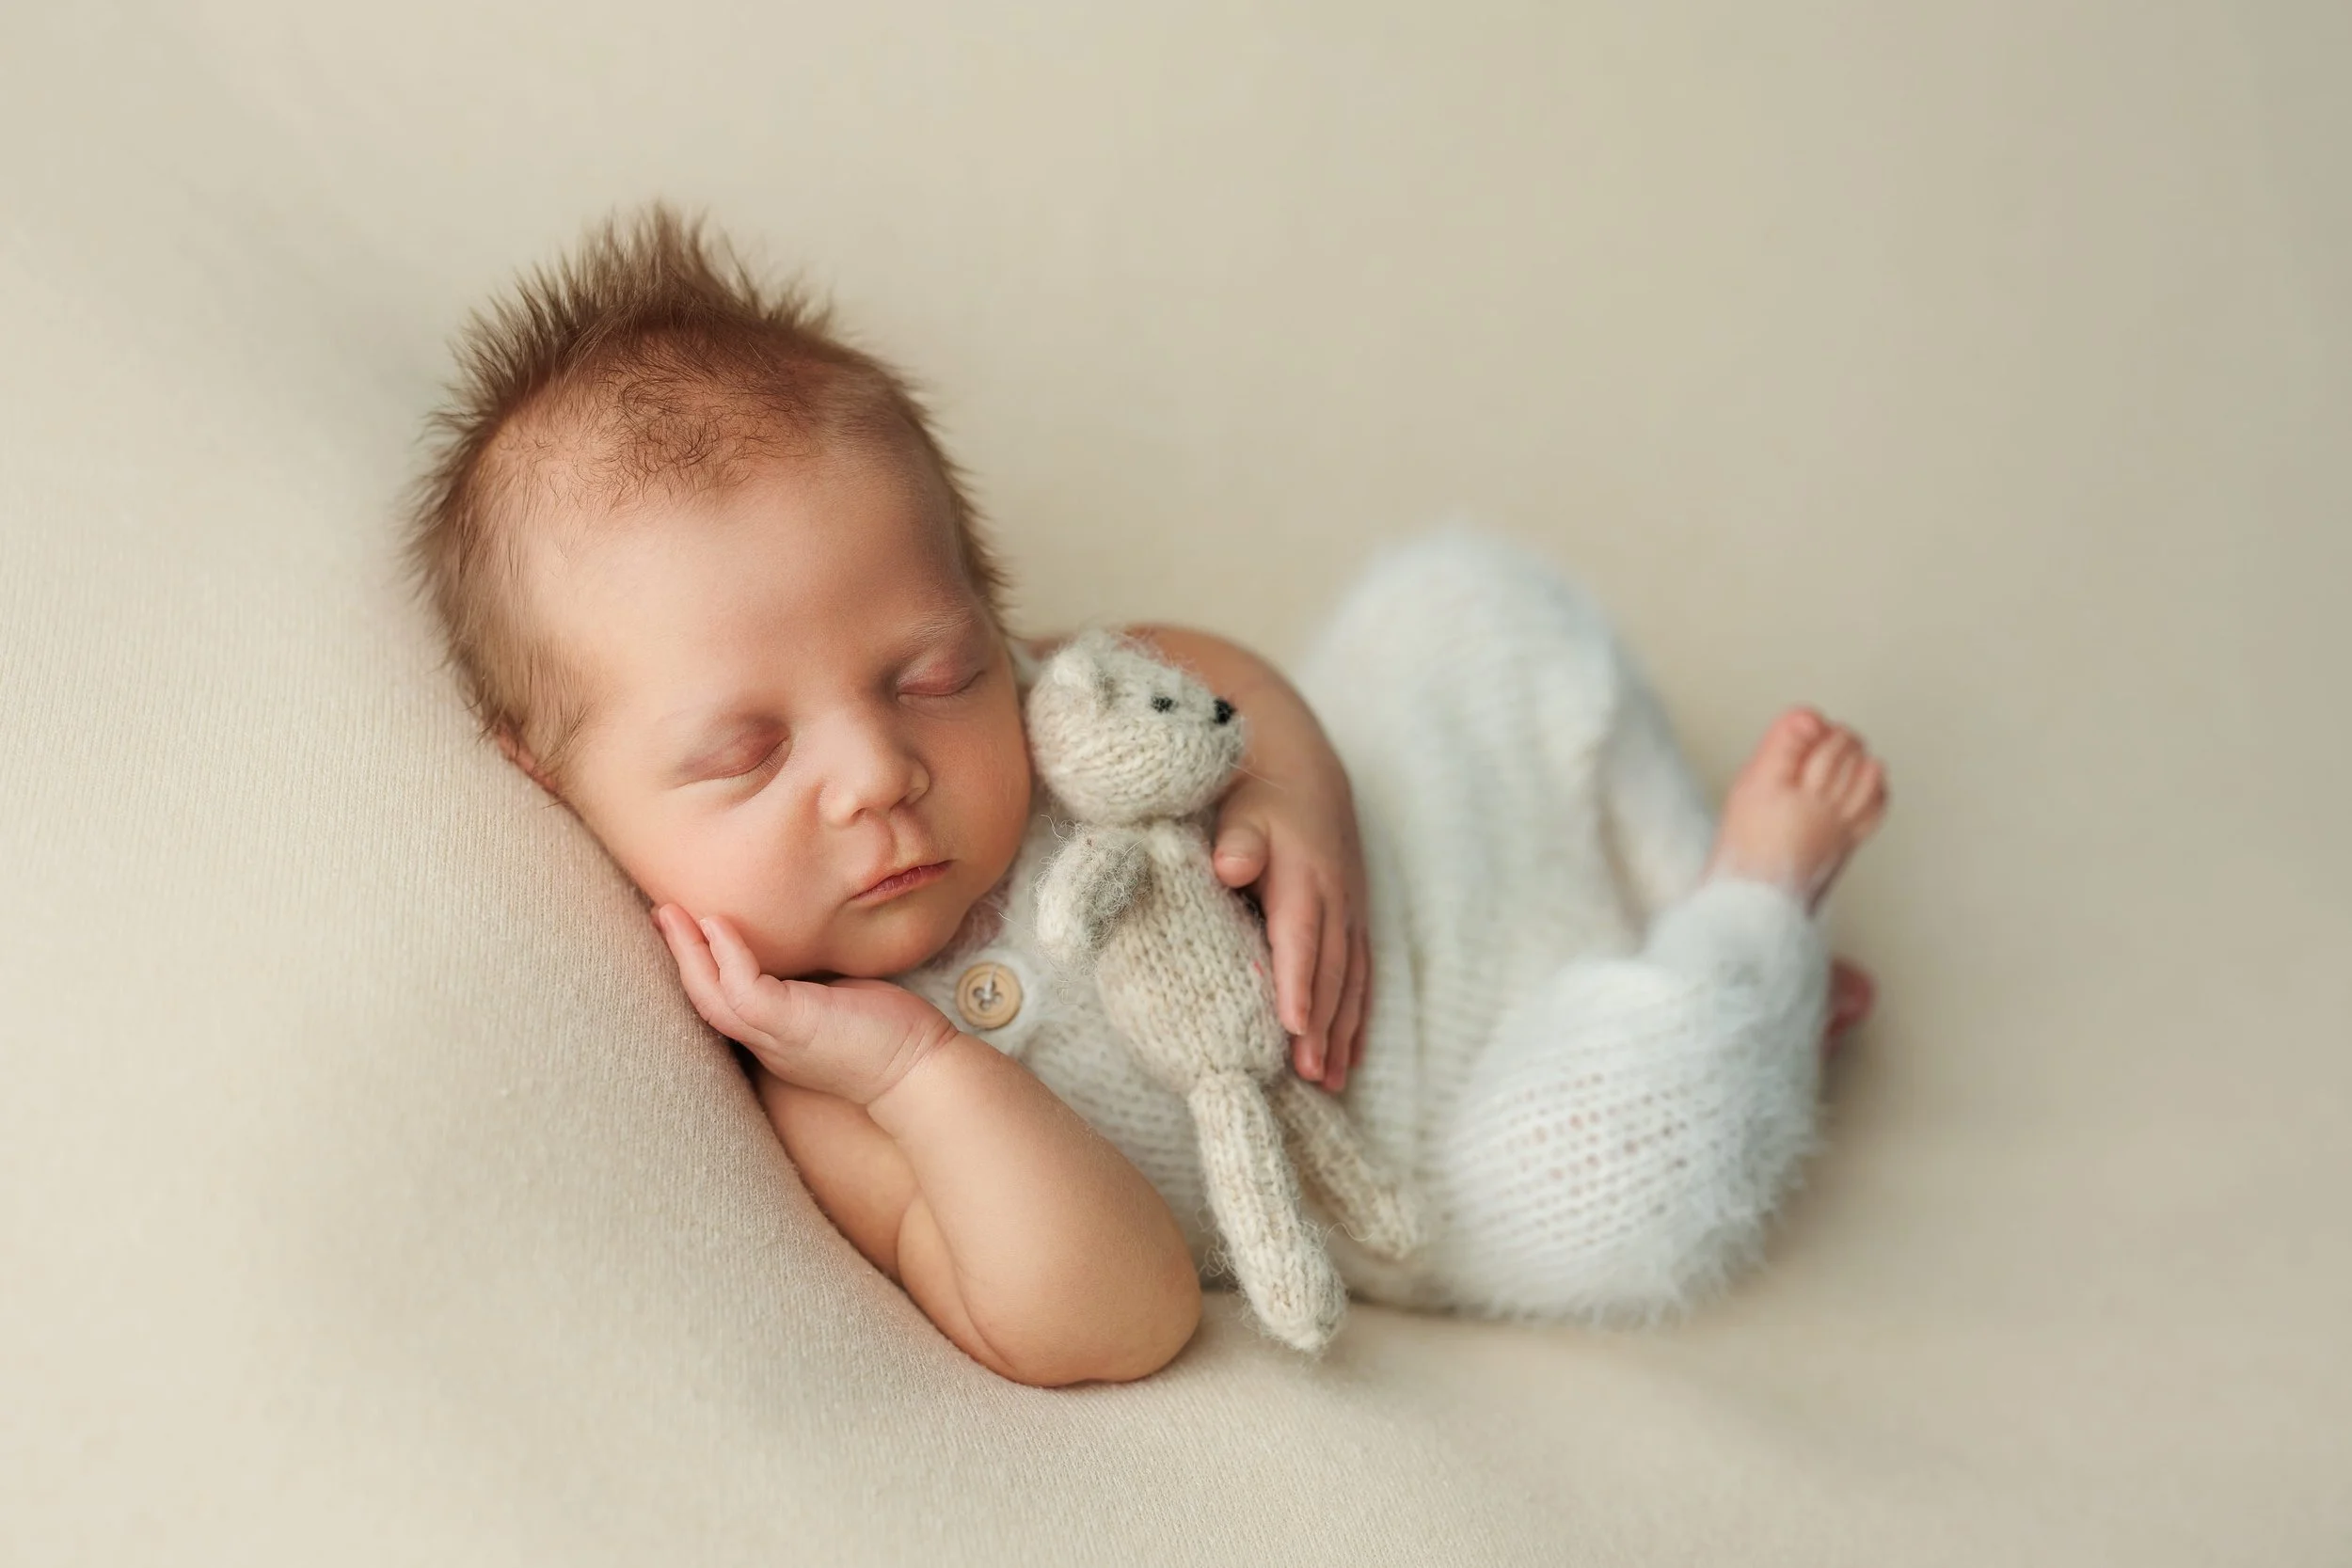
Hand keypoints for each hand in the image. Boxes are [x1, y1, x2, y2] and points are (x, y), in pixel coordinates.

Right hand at [651, 904, 960, 1106]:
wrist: (921, 1072)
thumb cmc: (889, 1036)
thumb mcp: (837, 1002)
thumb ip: (810, 982)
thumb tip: (802, 947)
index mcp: (774, 1036)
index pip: (723, 1001)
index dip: (699, 967)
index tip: (686, 929)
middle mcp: (766, 1042)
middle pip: (703, 999)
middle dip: (678, 954)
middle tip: (660, 912)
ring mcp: (776, 1038)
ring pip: (712, 996)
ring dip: (687, 953)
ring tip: (670, 913)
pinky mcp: (794, 1027)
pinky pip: (745, 989)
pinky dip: (727, 955)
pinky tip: (718, 925)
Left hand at [1211, 761, 1370, 1093]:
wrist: (1302, 766)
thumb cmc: (1260, 797)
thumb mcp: (1243, 809)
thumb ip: (1238, 841)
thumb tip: (1230, 866)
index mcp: (1305, 878)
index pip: (1300, 939)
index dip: (1298, 984)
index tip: (1294, 1028)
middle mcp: (1337, 901)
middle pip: (1330, 973)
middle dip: (1322, 1028)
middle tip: (1310, 1077)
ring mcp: (1351, 913)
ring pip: (1351, 982)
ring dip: (1343, 1034)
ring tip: (1329, 1083)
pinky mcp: (1356, 920)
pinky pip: (1361, 977)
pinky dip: (1357, 1018)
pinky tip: (1350, 1056)